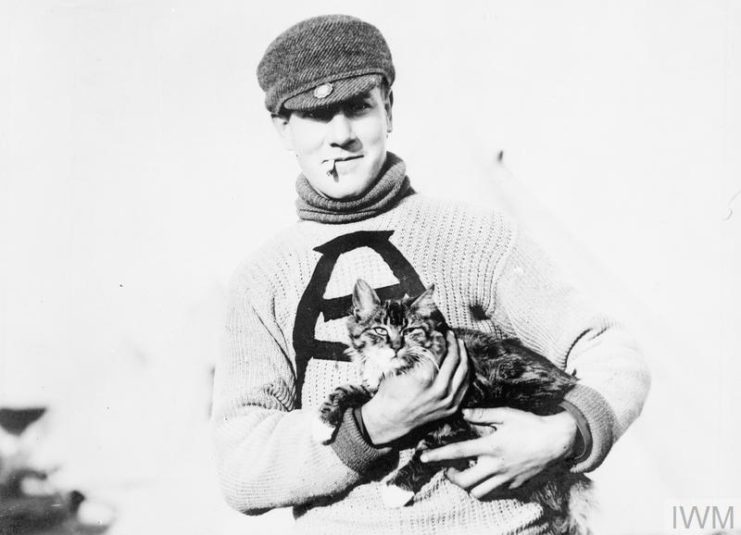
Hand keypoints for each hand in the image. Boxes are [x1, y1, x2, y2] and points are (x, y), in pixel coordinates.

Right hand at [361, 331, 468, 444]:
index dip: (441, 337)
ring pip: (464, 372)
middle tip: (450, 333)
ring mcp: (447, 401)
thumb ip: (410, 352)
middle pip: (454, 359)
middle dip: (453, 343)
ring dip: (463, 355)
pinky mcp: (451, 408)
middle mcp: (439, 390)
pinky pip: (465, 386)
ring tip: (459, 344)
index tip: (439, 330)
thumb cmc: (390, 392)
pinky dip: (465, 372)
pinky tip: (462, 363)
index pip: (440, 350)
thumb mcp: (396, 369)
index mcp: (424, 378)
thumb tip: (422, 335)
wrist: (390, 420)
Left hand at [419, 407, 576, 498]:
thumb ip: (483, 414)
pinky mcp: (516, 485)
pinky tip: (488, 475)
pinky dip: (488, 486)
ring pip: (479, 492)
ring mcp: (506, 478)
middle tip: (449, 469)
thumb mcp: (506, 414)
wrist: (557, 441)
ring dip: (469, 485)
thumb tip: (464, 413)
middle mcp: (496, 466)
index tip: (423, 458)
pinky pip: (496, 492)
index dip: (437, 455)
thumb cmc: (531, 424)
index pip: (457, 452)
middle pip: (465, 482)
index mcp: (491, 446)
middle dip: (452, 477)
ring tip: (467, 474)